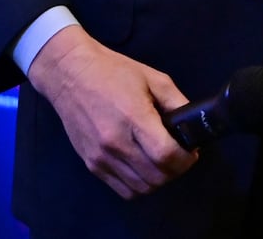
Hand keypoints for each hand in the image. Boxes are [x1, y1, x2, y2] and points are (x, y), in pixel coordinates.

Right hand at [27, 24, 197, 198]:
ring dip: (158, 180)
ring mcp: (101, 157)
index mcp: (133, 118)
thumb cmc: (113, 72)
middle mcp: (115, 143)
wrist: (70, 74)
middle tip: (179, 156)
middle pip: (156, 177)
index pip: (166, 155)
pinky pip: (123, 190)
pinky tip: (142, 168)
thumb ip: (176, 102)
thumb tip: (192, 126)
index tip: (191, 152)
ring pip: (141, 189)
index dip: (185, 159)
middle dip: (176, 170)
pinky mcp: (91, 165)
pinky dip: (139, 185)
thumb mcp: (153, 78)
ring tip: (161, 163)